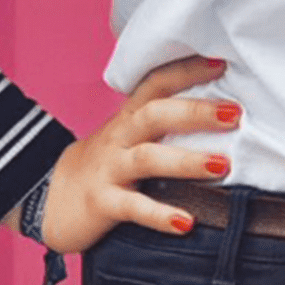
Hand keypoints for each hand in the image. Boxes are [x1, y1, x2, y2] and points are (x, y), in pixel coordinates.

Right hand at [37, 55, 243, 254]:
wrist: (48, 198)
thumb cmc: (104, 165)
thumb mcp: (128, 136)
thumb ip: (163, 123)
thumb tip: (223, 114)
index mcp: (128, 117)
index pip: (156, 83)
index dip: (187, 71)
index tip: (223, 62)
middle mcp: (119, 137)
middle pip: (155, 115)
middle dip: (196, 112)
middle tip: (235, 114)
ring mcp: (109, 169)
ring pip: (147, 158)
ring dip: (187, 161)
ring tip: (223, 165)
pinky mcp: (102, 202)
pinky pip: (132, 207)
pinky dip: (160, 214)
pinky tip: (185, 222)